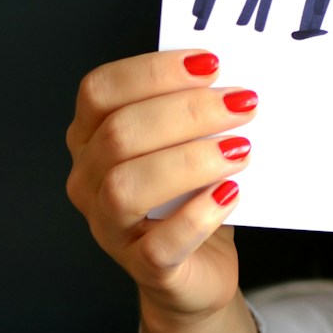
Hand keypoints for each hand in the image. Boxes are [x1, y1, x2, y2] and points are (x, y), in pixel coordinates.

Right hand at [63, 49, 257, 325]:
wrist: (200, 268)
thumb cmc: (191, 196)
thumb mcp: (184, 146)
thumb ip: (191, 114)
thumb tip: (234, 81)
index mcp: (91, 138)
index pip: (100, 91)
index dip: (152, 72)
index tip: (210, 63)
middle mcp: (89, 180)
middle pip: (119, 133)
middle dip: (186, 111)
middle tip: (242, 104)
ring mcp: (109, 227)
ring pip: (128, 186)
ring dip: (190, 161)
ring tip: (240, 150)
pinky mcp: (144, 267)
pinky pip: (159, 245)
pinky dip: (197, 216)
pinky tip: (230, 195)